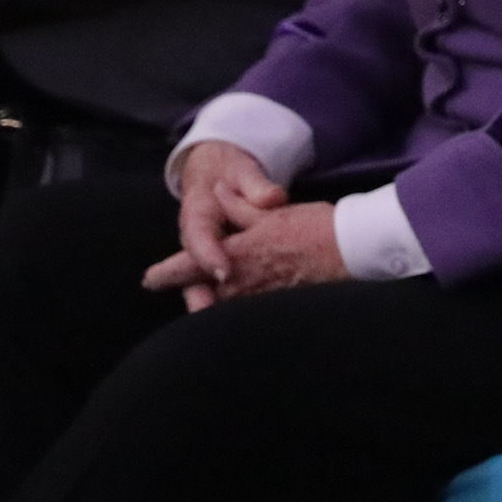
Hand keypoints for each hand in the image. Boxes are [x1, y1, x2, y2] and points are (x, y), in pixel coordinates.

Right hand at [147, 139, 286, 311]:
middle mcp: (197, 240)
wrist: (215, 170)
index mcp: (198, 215)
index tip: (222, 270)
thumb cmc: (228, 171)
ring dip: (214, 305)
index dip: (209, 256)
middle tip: (206, 314)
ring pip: (205, 284)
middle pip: (194, 273)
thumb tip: (272, 198)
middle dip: (201, 295)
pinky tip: (251, 319)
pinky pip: (223, 285)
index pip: (200, 238)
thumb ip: (255, 185)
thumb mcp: (241, 170)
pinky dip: (232, 301)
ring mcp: (207, 254)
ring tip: (226, 328)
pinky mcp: (219, 263)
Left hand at [147, 199, 347, 307]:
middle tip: (188, 296)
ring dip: (217, 303)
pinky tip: (248, 302)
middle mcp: (240, 283)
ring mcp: (259, 299)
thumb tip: (218, 192)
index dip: (165, 274)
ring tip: (210, 302)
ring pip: (226, 305)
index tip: (149, 279)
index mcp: (234, 255)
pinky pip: (250, 309)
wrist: (352, 250)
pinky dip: (242, 307)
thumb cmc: (312, 227)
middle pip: (205, 295)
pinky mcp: (278, 305)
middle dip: (195, 295)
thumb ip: (239, 204)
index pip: (187, 268)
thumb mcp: (271, 210)